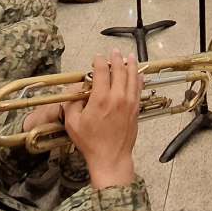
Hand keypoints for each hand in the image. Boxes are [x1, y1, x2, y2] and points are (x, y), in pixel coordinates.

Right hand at [63, 50, 140, 189]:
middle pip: (119, 70)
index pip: (102, 71)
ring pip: (132, 77)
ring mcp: (129, 102)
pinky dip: (138, 78)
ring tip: (130, 56)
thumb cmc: (90, 142)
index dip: (99, 61)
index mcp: (100, 98)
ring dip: (130, 64)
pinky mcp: (135, 109)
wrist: (110, 158)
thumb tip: (77, 89)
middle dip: (116, 58)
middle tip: (114, 52)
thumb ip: (73, 102)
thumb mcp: (73, 122)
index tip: (96, 58)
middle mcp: (117, 97)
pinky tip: (138, 73)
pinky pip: (138, 88)